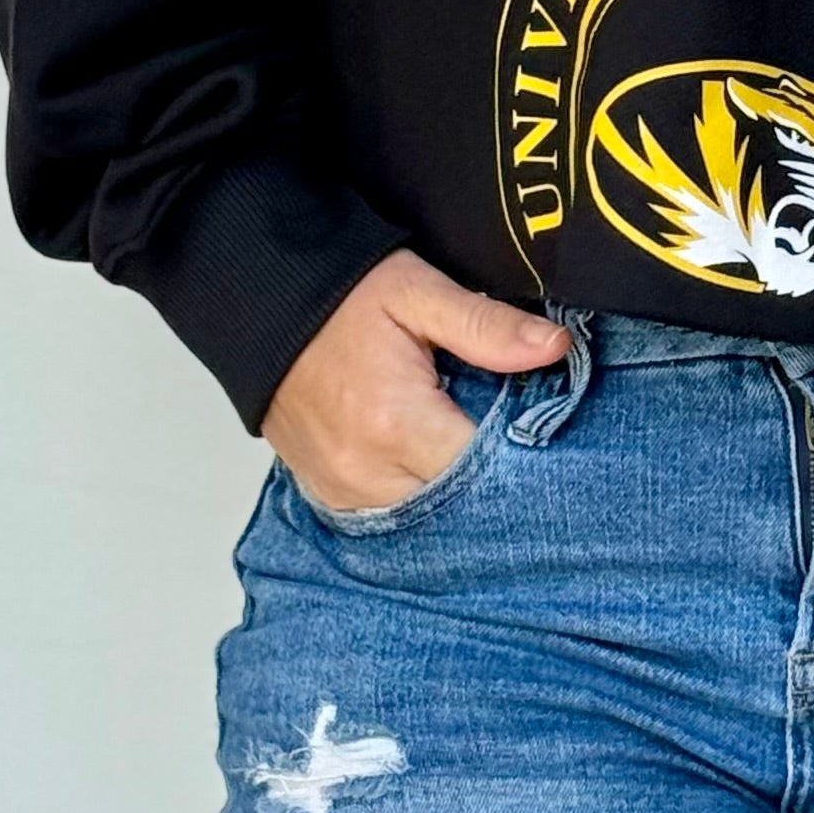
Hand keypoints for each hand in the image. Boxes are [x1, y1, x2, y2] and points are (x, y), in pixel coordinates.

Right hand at [264, 250, 567, 516]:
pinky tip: (435, 470)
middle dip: (494, 481)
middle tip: (521, 449)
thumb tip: (555, 348)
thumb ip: (486, 326)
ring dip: (456, 496)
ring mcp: (341, 488)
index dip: (523, 456)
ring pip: (425, 520)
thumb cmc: (341, 296)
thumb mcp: (417, 292)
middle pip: (457, 505)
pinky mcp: (327, 493)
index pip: (484, 469)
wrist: (258, 304)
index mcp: (395, 421)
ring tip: (477, 455)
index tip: (545, 433)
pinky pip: (389, 517)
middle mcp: (365, 469)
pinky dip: (418, 500)